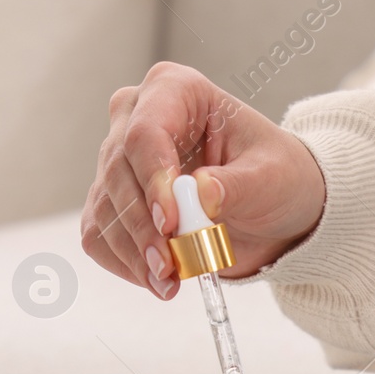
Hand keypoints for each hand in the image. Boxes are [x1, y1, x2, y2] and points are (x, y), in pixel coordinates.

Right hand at [81, 62, 325, 298]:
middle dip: (142, 226)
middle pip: (118, 171)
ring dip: (134, 253)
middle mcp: (136, 118)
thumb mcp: (272, 177)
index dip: (153, 179)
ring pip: (105, 208)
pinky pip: (99, 235)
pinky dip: (125, 263)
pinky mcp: (113, 202)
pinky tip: (156, 279)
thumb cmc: (275, 176)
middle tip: (169, 265)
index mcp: (176, 91)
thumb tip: (202, 193)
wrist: (273, 209)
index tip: (171, 222)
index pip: (146, 132)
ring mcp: (119, 161)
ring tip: (169, 282)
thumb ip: (237, 184)